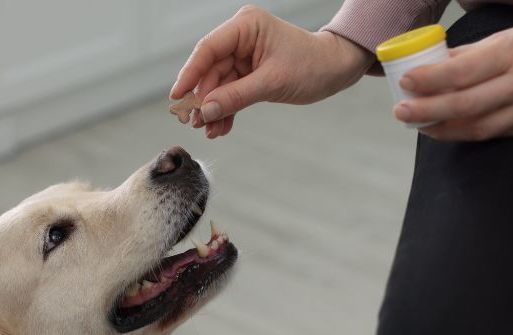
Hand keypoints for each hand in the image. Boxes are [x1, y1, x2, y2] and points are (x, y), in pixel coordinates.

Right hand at [171, 4, 372, 138]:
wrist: (335, 70)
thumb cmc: (312, 65)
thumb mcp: (273, 83)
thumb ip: (237, 96)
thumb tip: (206, 110)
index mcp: (245, 25)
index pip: (208, 48)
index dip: (190, 73)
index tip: (178, 96)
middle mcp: (241, 37)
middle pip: (210, 69)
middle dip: (204, 98)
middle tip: (195, 123)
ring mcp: (243, 55)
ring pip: (218, 84)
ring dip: (214, 109)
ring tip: (210, 130)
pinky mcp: (248, 72)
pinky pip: (230, 91)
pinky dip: (226, 109)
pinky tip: (221, 127)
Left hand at [394, 22, 512, 140]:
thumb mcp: (507, 38)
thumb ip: (470, 54)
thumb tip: (430, 65)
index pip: (463, 71)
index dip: (430, 79)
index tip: (406, 82)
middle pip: (465, 104)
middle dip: (427, 111)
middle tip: (401, 112)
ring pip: (478, 127)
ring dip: (442, 128)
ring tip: (419, 124)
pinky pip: (494, 134)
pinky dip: (465, 133)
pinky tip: (446, 129)